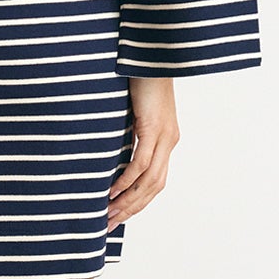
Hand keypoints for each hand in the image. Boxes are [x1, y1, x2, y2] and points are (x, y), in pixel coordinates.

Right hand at [108, 77, 177, 228]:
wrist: (152, 54)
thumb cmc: (138, 78)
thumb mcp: (133, 111)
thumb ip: (128, 131)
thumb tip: (108, 148)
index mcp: (167, 140)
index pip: (155, 182)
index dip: (138, 202)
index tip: (118, 216)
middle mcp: (169, 142)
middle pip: (154, 188)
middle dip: (132, 209)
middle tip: (109, 224)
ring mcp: (164, 136)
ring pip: (149, 180)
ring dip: (128, 200)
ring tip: (108, 213)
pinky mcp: (153, 127)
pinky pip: (141, 161)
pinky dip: (127, 179)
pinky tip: (112, 191)